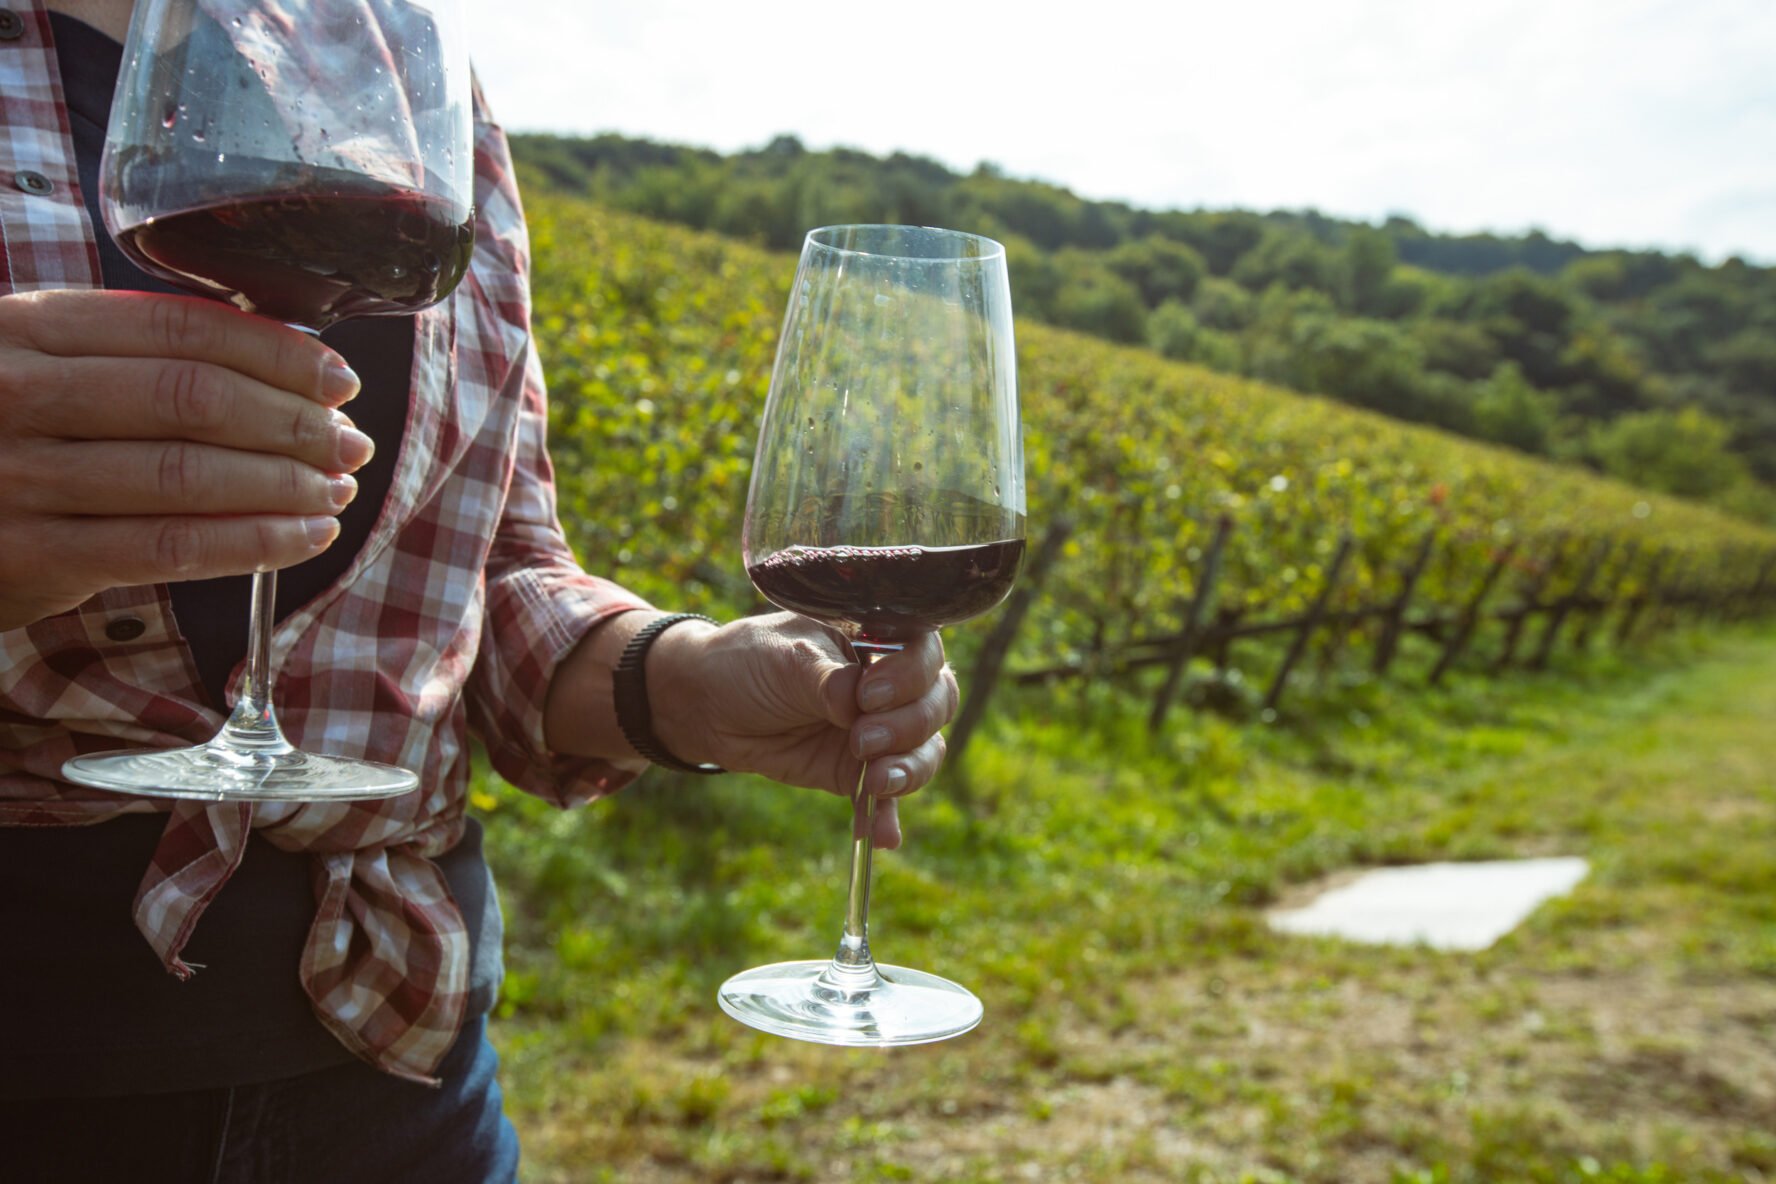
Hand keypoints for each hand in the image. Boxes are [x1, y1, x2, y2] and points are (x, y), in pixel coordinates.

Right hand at [0, 290, 372, 630]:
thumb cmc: (0, 431)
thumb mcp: (40, 363)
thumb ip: (132, 353)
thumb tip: (281, 359)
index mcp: (31, 328)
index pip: (181, 328)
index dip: (277, 353)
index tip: (338, 379)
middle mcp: (22, 393)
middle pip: (195, 400)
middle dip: (294, 423)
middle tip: (350, 441)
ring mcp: (24, 476)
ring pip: (189, 476)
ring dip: (285, 485)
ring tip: (337, 489)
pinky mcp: (37, 554)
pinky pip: (169, 546)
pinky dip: (253, 542)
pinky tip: (304, 536)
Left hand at [650, 614, 960, 849]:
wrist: (707, 704)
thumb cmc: (749, 662)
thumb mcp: (787, 659)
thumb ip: (828, 681)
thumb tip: (859, 707)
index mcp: (879, 639)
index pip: (925, 654)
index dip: (910, 676)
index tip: (868, 694)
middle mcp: (890, 684)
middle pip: (936, 704)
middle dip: (908, 725)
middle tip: (862, 738)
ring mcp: (879, 730)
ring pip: (924, 751)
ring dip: (908, 770)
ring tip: (875, 782)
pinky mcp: (858, 771)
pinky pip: (886, 797)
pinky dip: (886, 816)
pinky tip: (881, 837)